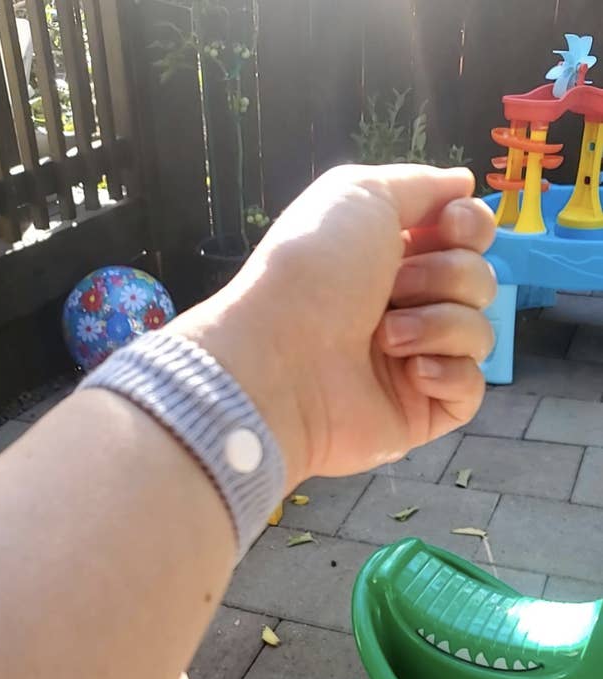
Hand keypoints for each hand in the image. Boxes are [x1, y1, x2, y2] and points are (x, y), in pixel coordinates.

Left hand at [172, 164, 495, 488]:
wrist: (283, 361)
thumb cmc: (314, 271)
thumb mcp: (360, 195)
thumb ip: (419, 184)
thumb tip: (463, 184)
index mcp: (390, 257)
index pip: (466, 238)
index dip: (472, 226)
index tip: (452, 227)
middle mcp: (404, 306)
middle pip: (479, 281)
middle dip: (446, 277)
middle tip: (394, 288)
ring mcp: (414, 360)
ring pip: (478, 332)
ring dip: (439, 325)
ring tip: (386, 338)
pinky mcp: (420, 411)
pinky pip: (470, 389)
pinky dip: (449, 374)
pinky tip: (412, 373)